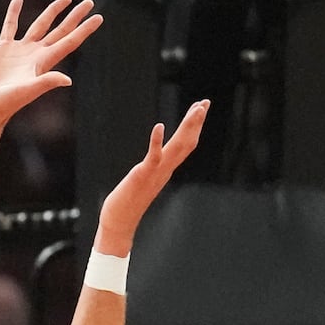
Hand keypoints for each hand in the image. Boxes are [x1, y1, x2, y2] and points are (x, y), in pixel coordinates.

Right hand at [0, 0, 102, 126]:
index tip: (98, 17)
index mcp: (43, 62)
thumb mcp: (27, 91)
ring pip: (40, 25)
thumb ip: (46, 82)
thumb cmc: (5, 103)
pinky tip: (18, 1)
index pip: (69, 42)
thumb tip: (67, 80)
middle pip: (60, 31)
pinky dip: (13, 13)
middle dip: (74, 17)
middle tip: (89, 3)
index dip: (84, 30)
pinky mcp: (3, 49)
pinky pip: (10, 26)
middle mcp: (35, 54)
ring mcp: (20, 50)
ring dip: (52, 12)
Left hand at [97, 99, 209, 248]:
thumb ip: (151, 170)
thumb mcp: (144, 180)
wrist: (119, 223)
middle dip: (196, 122)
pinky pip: (153, 157)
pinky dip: (157, 141)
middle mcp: (165, 170)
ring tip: (197, 109)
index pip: (185, 144)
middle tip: (205, 102)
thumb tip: (155, 161)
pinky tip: (159, 126)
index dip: (194, 126)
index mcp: (166, 169)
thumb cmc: (127, 203)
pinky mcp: (142, 176)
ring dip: (188, 127)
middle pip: (186, 142)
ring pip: (177, 147)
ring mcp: (155, 173)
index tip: (200, 108)